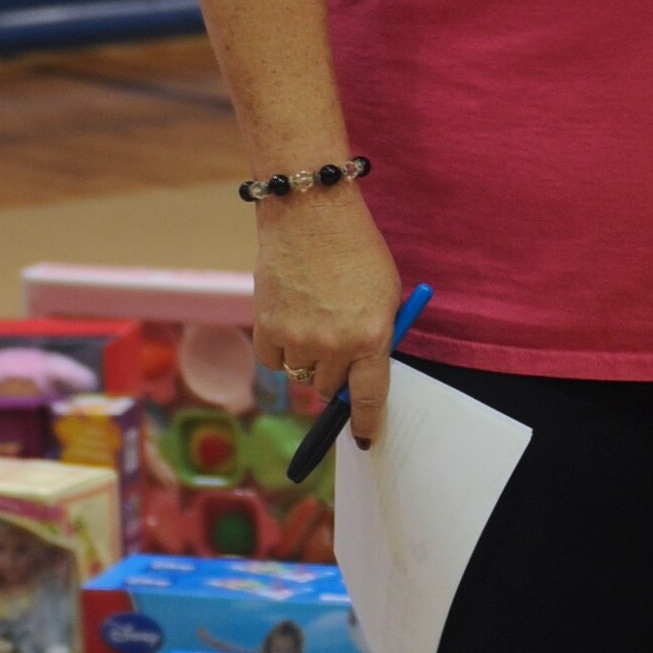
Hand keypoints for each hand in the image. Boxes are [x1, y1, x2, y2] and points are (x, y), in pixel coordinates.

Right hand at [252, 193, 401, 445]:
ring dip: (309, 359)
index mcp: (372, 337)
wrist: (312, 215)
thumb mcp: (385, 292)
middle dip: (337, 374)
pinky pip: (273, 362)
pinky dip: (282, 349)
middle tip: (339, 345)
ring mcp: (297, 340)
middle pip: (330, 388)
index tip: (365, 437)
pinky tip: (291, 318)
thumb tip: (364, 372)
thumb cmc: (358, 249)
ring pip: (301, 375)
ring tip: (316, 318)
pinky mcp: (266, 329)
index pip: (368, 397)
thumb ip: (376, 334)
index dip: (365, 421)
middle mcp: (334, 346)